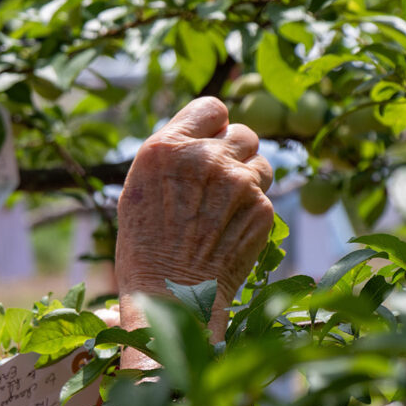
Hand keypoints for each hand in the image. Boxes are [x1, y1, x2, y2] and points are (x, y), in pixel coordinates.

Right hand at [115, 97, 273, 363]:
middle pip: (242, 133)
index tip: (208, 146)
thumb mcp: (139, 190)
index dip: (212, 128)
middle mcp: (203, 158)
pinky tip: (230, 232)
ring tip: (223, 212)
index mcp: (166, 148)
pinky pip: (266, 196)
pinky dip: (253, 211)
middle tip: (217, 186)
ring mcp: (236, 182)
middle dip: (234, 155)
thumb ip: (173, 155)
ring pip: (260, 163)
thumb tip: (205, 134)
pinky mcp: (261, 208)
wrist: (170, 297)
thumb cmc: (146, 246)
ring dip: (248, 180)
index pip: (211, 108)